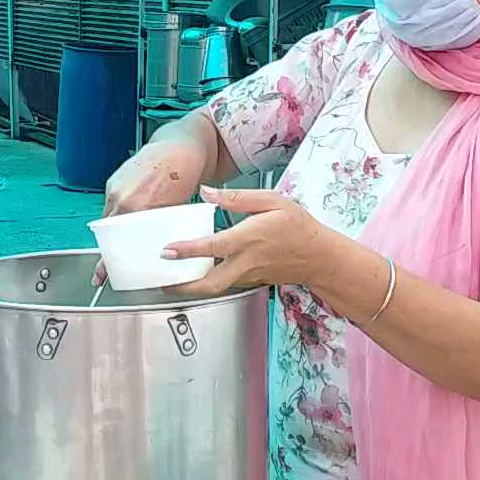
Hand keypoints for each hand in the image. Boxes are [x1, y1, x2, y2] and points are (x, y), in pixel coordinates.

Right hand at [96, 137, 211, 282]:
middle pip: (107, 230)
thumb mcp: (177, 205)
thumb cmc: (184, 171)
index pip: (115, 238)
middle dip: (107, 248)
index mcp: (135, 204)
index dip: (107, 259)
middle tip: (106, 266)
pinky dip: (118, 214)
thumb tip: (161, 245)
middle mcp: (120, 195)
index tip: (101, 273)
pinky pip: (112, 204)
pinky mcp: (115, 180)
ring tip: (120, 242)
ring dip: (114, 231)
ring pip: (109, 217)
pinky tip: (128, 219)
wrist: (182, 144)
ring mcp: (115, 186)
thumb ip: (164, 225)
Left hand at [164, 187, 330, 296]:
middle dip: (182, 287)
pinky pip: (224, 284)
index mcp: (249, 238)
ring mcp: (248, 275)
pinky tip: (195, 275)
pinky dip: (207, 283)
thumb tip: (207, 191)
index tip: (167, 251)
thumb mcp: (271, 201)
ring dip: (191, 287)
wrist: (319, 256)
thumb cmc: (297, 226)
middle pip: (210, 283)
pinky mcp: (250, 281)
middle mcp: (246, 261)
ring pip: (215, 287)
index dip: (187, 250)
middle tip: (161, 282)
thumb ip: (236, 197)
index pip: (213, 247)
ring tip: (169, 281)